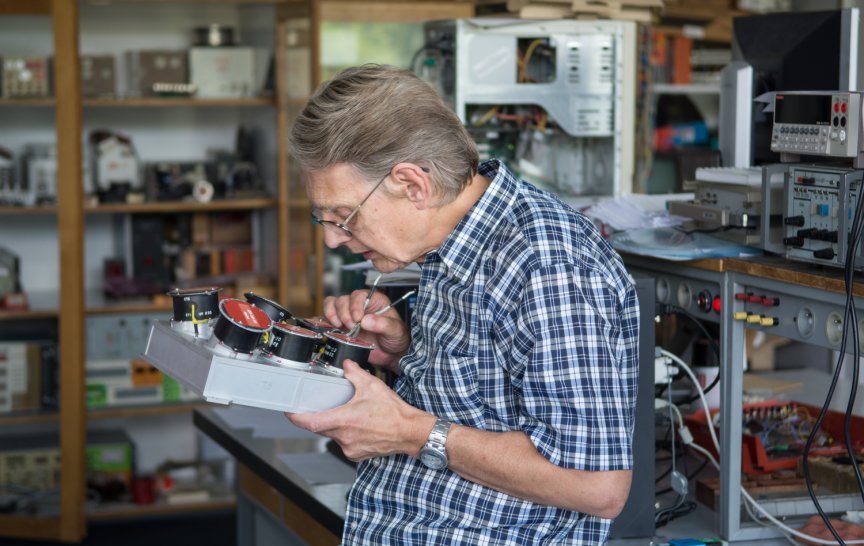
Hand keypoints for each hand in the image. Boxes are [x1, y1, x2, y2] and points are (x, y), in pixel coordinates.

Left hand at [286, 360, 433, 460]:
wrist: (410, 432)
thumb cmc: (394, 412)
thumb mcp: (373, 386)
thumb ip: (355, 374)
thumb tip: (346, 366)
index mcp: (344, 420)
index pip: (310, 422)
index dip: (296, 417)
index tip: (289, 411)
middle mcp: (345, 437)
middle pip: (321, 428)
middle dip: (319, 417)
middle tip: (321, 406)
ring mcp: (350, 448)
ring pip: (333, 435)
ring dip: (336, 425)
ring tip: (349, 415)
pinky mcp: (357, 455)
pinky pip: (345, 443)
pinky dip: (347, 434)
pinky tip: (358, 426)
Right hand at [322, 291, 410, 373]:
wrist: (391, 355)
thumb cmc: (396, 338)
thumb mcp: (395, 330)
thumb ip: (383, 324)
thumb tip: (366, 320)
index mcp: (374, 301)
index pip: (358, 295)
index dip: (355, 305)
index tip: (358, 319)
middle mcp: (359, 306)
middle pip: (342, 300)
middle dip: (344, 313)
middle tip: (352, 327)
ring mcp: (348, 315)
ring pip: (332, 305)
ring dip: (332, 315)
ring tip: (340, 327)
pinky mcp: (341, 327)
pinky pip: (327, 318)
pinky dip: (324, 322)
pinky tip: (330, 329)